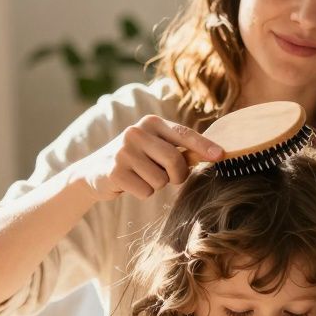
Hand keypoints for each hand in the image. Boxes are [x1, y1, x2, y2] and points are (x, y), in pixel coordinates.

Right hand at [69, 114, 222, 202]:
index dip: (203, 146)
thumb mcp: (154, 147)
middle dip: (177, 176)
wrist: (94, 171)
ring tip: (141, 176)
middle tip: (169, 178)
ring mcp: (124, 151)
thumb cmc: (135, 160)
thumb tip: (213, 154)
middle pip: (175, 161)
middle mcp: (136, 132)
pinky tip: (129, 183)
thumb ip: (178, 148)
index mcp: (151, 122)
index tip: (221, 156)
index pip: (183, 133)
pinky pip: (146, 191)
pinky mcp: (115, 171)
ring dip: (156, 185)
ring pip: (160, 180)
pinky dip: (142, 193)